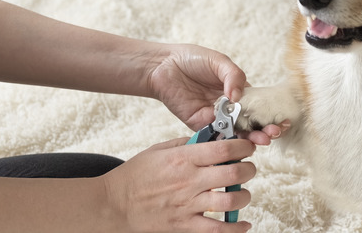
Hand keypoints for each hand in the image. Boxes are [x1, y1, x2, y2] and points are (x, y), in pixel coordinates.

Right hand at [102, 138, 255, 232]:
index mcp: (182, 159)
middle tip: (248, 169)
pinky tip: (243, 225)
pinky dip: (235, 229)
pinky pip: (217, 230)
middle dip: (249, 170)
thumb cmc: (134, 175)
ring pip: (229, 202)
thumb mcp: (158, 150)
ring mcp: (187, 205)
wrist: (112, 205)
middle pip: (233, 174)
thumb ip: (186, 143)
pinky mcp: (183, 225)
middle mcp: (188, 181)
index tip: (247, 147)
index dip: (243, 146)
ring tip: (242, 193)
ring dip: (243, 196)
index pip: (223, 149)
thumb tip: (212, 138)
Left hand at [149, 44, 286, 144]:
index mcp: (237, 91)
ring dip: (250, 138)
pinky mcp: (199, 124)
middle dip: (265, 130)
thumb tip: (239, 96)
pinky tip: (239, 142)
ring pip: (236, 132)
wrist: (163, 66)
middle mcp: (229, 107)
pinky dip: (227, 141)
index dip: (270, 114)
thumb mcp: (218, 61)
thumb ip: (233, 76)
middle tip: (273, 133)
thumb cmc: (192, 59)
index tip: (282, 121)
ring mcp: (215, 117)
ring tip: (262, 140)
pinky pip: (215, 135)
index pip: (258, 106)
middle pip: (251, 122)